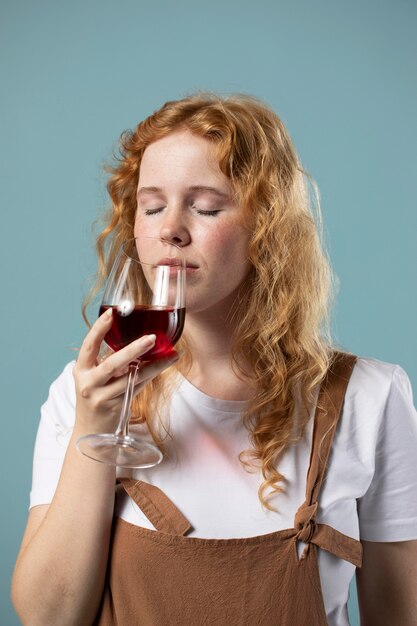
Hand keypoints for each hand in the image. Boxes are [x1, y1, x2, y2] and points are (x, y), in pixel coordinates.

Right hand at [72, 309, 177, 434]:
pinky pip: (138, 387)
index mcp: (81, 369)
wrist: (90, 433)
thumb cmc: (96, 397)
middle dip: (133, 349)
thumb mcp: (94, 377)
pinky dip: (152, 374)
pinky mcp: (116, 407)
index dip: (99, 328)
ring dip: (154, 365)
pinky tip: (165, 364)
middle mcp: (89, 383)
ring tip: (171, 353)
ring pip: (132, 377)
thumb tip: (135, 338)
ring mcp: (102, 397)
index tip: (112, 313)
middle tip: (151, 338)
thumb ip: (108, 360)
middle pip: (112, 364)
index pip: (88, 345)